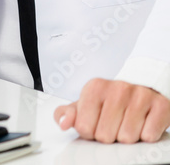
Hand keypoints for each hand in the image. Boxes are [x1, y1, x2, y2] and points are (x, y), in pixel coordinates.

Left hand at [54, 78, 169, 142]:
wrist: (144, 91)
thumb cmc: (110, 102)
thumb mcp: (86, 105)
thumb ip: (68, 114)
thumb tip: (63, 122)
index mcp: (95, 87)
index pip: (84, 127)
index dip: (90, 132)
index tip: (96, 123)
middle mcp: (118, 87)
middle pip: (105, 135)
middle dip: (109, 135)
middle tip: (114, 125)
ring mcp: (141, 95)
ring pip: (127, 137)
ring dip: (128, 136)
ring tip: (129, 123)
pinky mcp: (161, 105)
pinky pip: (149, 136)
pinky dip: (146, 135)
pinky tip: (144, 124)